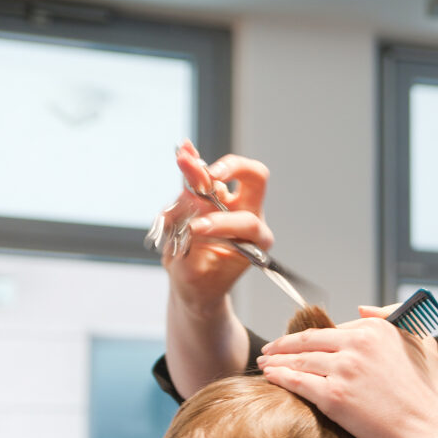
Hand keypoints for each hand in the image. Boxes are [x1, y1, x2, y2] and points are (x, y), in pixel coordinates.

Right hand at [162, 141, 274, 317]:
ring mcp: (229, 203)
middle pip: (255, 177)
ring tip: (182, 161)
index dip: (221, 224)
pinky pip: (201, 177)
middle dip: (234, 168)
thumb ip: (191, 236)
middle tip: (212, 172)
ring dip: (198, 170)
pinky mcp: (210, 197)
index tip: (196, 228)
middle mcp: (248, 215)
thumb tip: (190, 197)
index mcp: (255, 240)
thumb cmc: (201, 282)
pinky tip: (184, 151)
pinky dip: (191, 165)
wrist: (195, 286)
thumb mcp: (191, 269)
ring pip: (218, 177)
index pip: (247, 222)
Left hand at [256, 315, 437, 437]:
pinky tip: (269, 376)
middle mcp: (358, 343)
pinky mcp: (334, 396)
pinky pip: (296, 381)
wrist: (430, 430)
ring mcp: (344, 369)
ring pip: (299, 360)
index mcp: (376, 328)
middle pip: (308, 340)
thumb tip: (360, 309)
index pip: (333, 329)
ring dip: (276, 360)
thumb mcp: (420, 340)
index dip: (311, 337)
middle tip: (269, 349)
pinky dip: (278, 376)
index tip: (297, 343)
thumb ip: (391, 316)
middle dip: (284, 344)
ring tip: (264, 363)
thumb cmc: (428, 391)